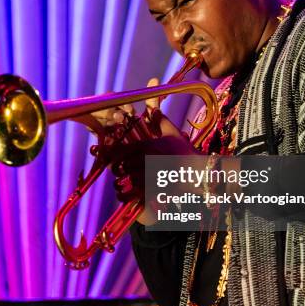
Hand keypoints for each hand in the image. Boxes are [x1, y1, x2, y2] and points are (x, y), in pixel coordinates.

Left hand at [110, 78, 202, 223]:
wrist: (196, 172)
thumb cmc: (185, 152)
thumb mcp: (173, 133)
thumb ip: (161, 120)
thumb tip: (154, 109)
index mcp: (144, 146)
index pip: (119, 150)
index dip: (111, 154)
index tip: (109, 156)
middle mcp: (141, 161)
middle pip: (119, 166)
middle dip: (117, 169)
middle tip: (119, 170)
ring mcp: (144, 176)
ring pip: (122, 181)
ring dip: (119, 182)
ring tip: (121, 183)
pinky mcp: (148, 190)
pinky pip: (128, 195)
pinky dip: (123, 196)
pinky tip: (124, 195)